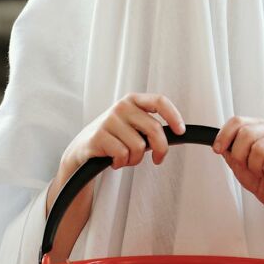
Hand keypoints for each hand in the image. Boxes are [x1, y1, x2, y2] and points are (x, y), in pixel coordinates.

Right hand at [59, 92, 185, 178]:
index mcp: (133, 100)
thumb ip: (150, 127)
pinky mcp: (99, 136)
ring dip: (135, 159)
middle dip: (161, 149)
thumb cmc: (113, 138)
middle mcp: (122, 107)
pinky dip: (122, 163)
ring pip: (139, 146)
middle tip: (158, 158)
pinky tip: (114, 161)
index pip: (159, 101)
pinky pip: (123, 154)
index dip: (173, 115)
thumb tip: (174, 135)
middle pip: (154, 128)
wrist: (82, 149)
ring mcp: (109, 120)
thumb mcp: (132, 126)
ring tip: (125, 157)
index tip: (180, 131)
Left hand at [212, 116, 263, 213]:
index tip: (218, 149)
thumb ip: (229, 150)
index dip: (224, 136)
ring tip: (260, 172)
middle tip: (246, 166)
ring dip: (255, 166)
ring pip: (260, 147)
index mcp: (259, 126)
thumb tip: (219, 143)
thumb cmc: (260, 178)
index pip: (238, 121)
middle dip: (240, 155)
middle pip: (246, 133)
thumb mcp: (238, 163)